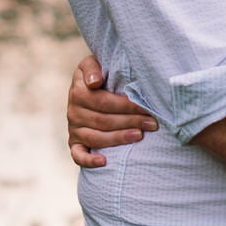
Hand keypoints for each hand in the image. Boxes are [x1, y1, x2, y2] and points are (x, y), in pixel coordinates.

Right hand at [65, 53, 155, 168]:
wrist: (87, 87)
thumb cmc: (98, 75)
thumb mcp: (91, 64)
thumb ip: (92, 68)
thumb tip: (95, 82)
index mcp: (78, 91)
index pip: (104, 102)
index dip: (126, 105)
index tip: (146, 107)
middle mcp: (73, 112)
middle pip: (103, 120)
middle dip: (130, 121)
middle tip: (151, 123)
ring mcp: (73, 129)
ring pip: (96, 138)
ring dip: (119, 138)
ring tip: (139, 136)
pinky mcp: (74, 143)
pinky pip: (78, 155)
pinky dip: (89, 160)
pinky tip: (104, 162)